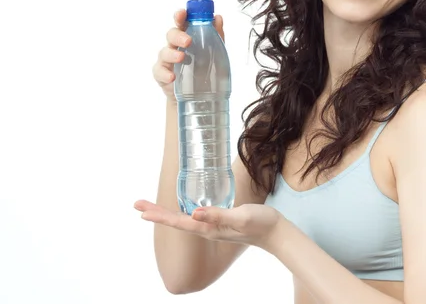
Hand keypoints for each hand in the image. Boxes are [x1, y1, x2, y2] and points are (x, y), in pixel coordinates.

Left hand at [134, 200, 284, 249]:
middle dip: (156, 213)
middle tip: (137, 205)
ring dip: (166, 214)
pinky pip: (195, 217)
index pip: (179, 222)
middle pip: (176, 221)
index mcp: (209, 228)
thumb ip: (218, 215)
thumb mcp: (240, 216)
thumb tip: (194, 214)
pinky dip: (182, 212)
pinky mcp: (220, 222)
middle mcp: (207, 229)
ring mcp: (213, 227)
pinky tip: (182, 210)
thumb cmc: (260, 223)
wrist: (276, 233)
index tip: (141, 210)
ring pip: (184, 220)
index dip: (160, 215)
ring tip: (151, 208)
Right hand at [151, 10, 224, 103]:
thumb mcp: (213, 51)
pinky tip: (172, 77)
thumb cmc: (203, 68)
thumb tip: (218, 17)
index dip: (180, 16)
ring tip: (181, 58)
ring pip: (164, 52)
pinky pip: (159, 72)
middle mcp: (175, 46)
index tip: (182, 13)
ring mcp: (166, 60)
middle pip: (171, 35)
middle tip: (188, 41)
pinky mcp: (161, 74)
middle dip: (178, 36)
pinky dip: (165, 74)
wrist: (196, 95)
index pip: (182, 22)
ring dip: (172, 54)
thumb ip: (216, 34)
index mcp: (187, 37)